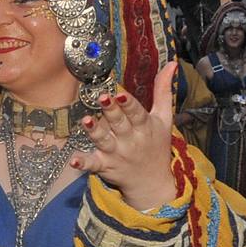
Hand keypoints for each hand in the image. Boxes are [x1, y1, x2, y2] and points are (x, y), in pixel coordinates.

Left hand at [69, 62, 178, 211]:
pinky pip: (93, 165)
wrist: (152, 183)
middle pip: (119, 124)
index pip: (137, 113)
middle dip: (111, 111)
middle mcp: (130, 140)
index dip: (128, 104)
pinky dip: (83, 163)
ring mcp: (116, 154)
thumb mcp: (164, 118)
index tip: (120, 93)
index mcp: (144, 127)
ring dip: (95, 131)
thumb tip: (171, 64)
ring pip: (104, 141)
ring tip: (85, 120)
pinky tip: (73, 160)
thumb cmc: (156, 145)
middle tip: (103, 98)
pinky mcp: (104, 166)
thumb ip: (163, 91)